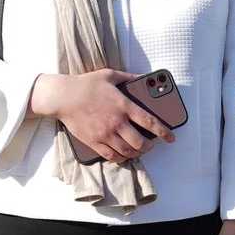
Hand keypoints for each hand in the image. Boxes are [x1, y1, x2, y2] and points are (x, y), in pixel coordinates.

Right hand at [29, 69, 173, 164]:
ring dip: (136, 153)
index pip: (150, 122)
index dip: (164, 132)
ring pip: (127, 151)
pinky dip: (121, 158)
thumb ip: (129, 77)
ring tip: (138, 151)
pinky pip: (112, 156)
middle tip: (151, 145)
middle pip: (140, 142)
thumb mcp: (110, 75)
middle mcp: (117, 122)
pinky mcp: (94, 142)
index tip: (171, 137)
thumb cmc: (86, 84)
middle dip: (149, 147)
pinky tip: (123, 156)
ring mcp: (105, 134)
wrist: (63, 97)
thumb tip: (142, 77)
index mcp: (124, 105)